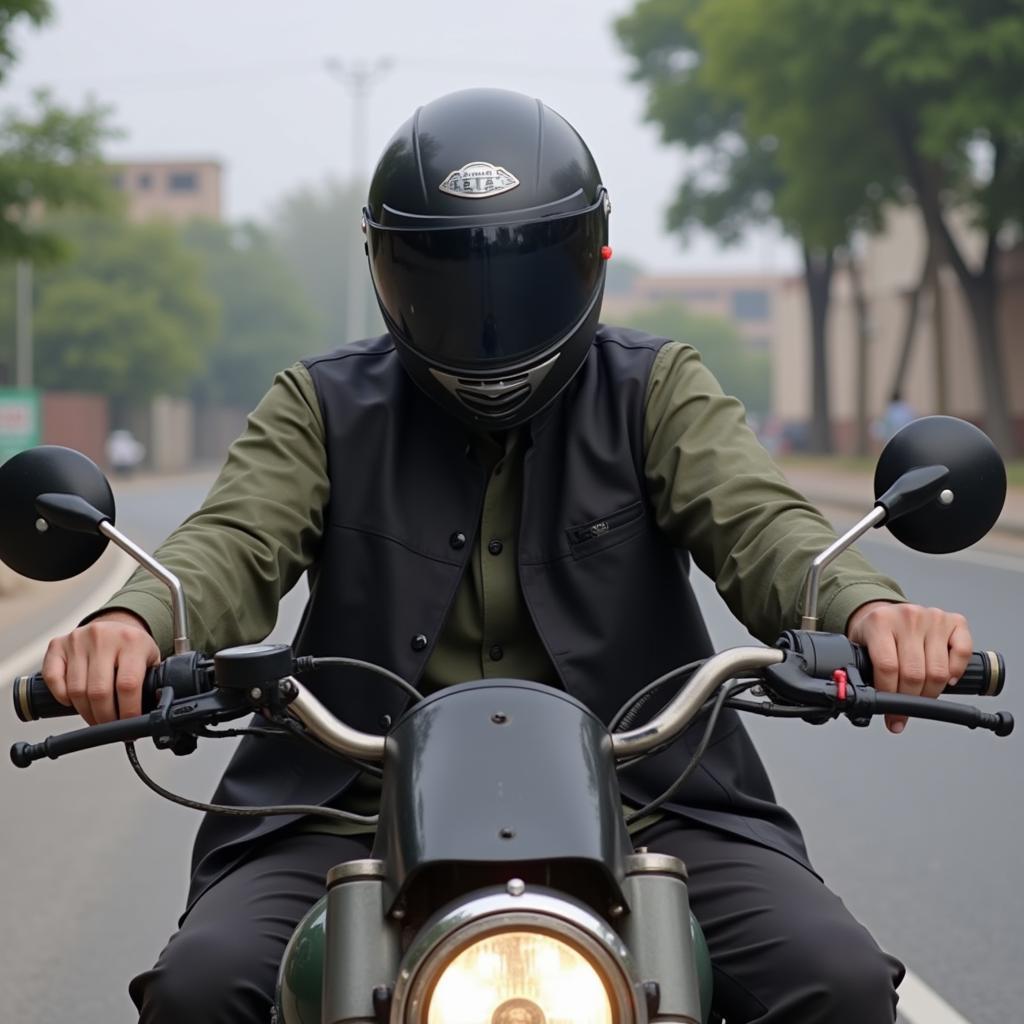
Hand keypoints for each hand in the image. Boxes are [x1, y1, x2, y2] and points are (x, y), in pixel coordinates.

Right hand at [41, 611, 160, 724]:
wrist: (114, 625)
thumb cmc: (132, 647)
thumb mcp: (151, 658)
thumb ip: (153, 681)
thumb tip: (156, 709)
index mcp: (132, 641)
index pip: (128, 685)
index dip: (128, 711)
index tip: (129, 725)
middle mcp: (104, 638)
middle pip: (99, 692)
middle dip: (105, 717)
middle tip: (110, 726)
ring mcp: (78, 640)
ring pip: (76, 690)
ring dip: (86, 712)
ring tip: (96, 717)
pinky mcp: (58, 645)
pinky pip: (53, 679)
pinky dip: (62, 697)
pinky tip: (74, 701)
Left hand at [846, 601, 971, 733]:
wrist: (886, 612)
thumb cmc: (874, 633)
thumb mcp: (860, 647)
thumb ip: (864, 671)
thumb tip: (870, 704)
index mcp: (880, 622)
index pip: (888, 667)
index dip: (890, 696)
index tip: (892, 715)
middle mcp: (907, 617)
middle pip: (914, 673)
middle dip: (910, 699)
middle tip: (905, 710)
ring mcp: (932, 617)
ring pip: (938, 670)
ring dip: (931, 692)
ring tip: (921, 696)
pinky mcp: (954, 621)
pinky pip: (963, 653)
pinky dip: (956, 672)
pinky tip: (947, 679)